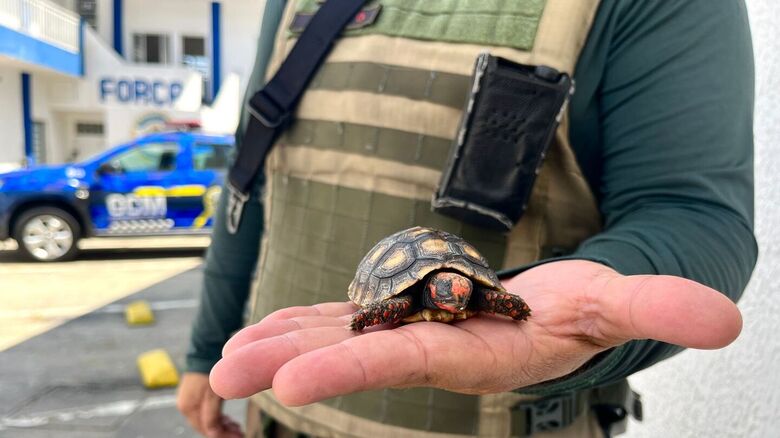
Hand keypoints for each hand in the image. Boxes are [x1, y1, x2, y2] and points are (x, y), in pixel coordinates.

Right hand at [177, 372, 241, 437]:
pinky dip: (217, 418)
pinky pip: (206, 413)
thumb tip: (214, 434)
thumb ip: (213, 415)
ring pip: (206, 421)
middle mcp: (186, 407)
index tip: (239, 435)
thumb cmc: (211, 370)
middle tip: (240, 432)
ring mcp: (189, 402)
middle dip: (223, 432)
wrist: (206, 350)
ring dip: (221, 426)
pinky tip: (228, 419)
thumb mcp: (215, 393)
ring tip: (236, 426)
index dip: (224, 435)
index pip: (207, 429)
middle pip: (206, 427)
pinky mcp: (194, 397)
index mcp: (189, 407)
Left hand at [209, 260, 741, 405]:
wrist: (552, 319)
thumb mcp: (618, 301)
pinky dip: (302, 320)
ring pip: (335, 335)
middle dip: (290, 360)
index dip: (350, 365)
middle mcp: (428, 346)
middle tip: (224, 372)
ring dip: (280, 343)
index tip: (292, 379)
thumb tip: (723, 320)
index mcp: (472, 348)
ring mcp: (407, 332)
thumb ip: (659, 307)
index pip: (404, 361)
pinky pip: (342, 318)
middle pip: (351, 351)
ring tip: (226, 358)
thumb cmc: (577, 313)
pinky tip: (265, 326)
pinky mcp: (398, 315)